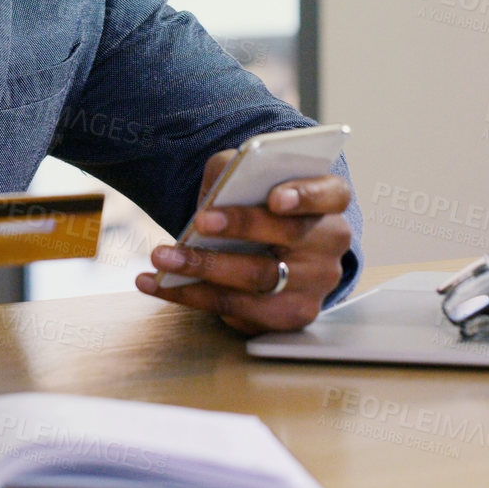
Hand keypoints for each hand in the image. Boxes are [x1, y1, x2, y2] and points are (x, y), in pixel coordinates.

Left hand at [135, 149, 351, 333]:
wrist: (266, 241)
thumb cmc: (256, 199)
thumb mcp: (246, 173)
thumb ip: (234, 171)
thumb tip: (216, 194)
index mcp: (330, 200)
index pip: (330, 194)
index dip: (305, 196)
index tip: (275, 198)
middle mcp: (330, 244)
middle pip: (289, 238)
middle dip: (240, 229)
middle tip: (199, 223)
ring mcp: (314, 285)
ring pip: (258, 280)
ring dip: (204, 269)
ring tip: (162, 258)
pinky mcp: (288, 316)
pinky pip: (237, 310)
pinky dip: (192, 296)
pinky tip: (158, 284)